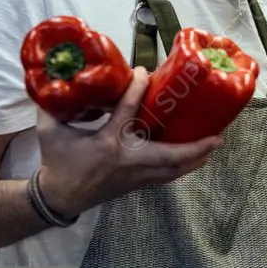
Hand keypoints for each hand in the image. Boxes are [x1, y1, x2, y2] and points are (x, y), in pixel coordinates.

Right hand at [35, 66, 222, 216]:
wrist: (59, 197)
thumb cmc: (57, 162)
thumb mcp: (50, 131)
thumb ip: (51, 105)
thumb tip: (53, 79)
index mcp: (107, 143)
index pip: (128, 111)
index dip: (137, 88)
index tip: (144, 70)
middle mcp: (128, 160)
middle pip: (169, 155)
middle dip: (194, 147)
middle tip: (216, 136)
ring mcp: (135, 175)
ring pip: (172, 170)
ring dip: (194, 158)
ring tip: (213, 145)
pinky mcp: (137, 184)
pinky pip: (166, 176)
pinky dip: (182, 167)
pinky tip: (194, 159)